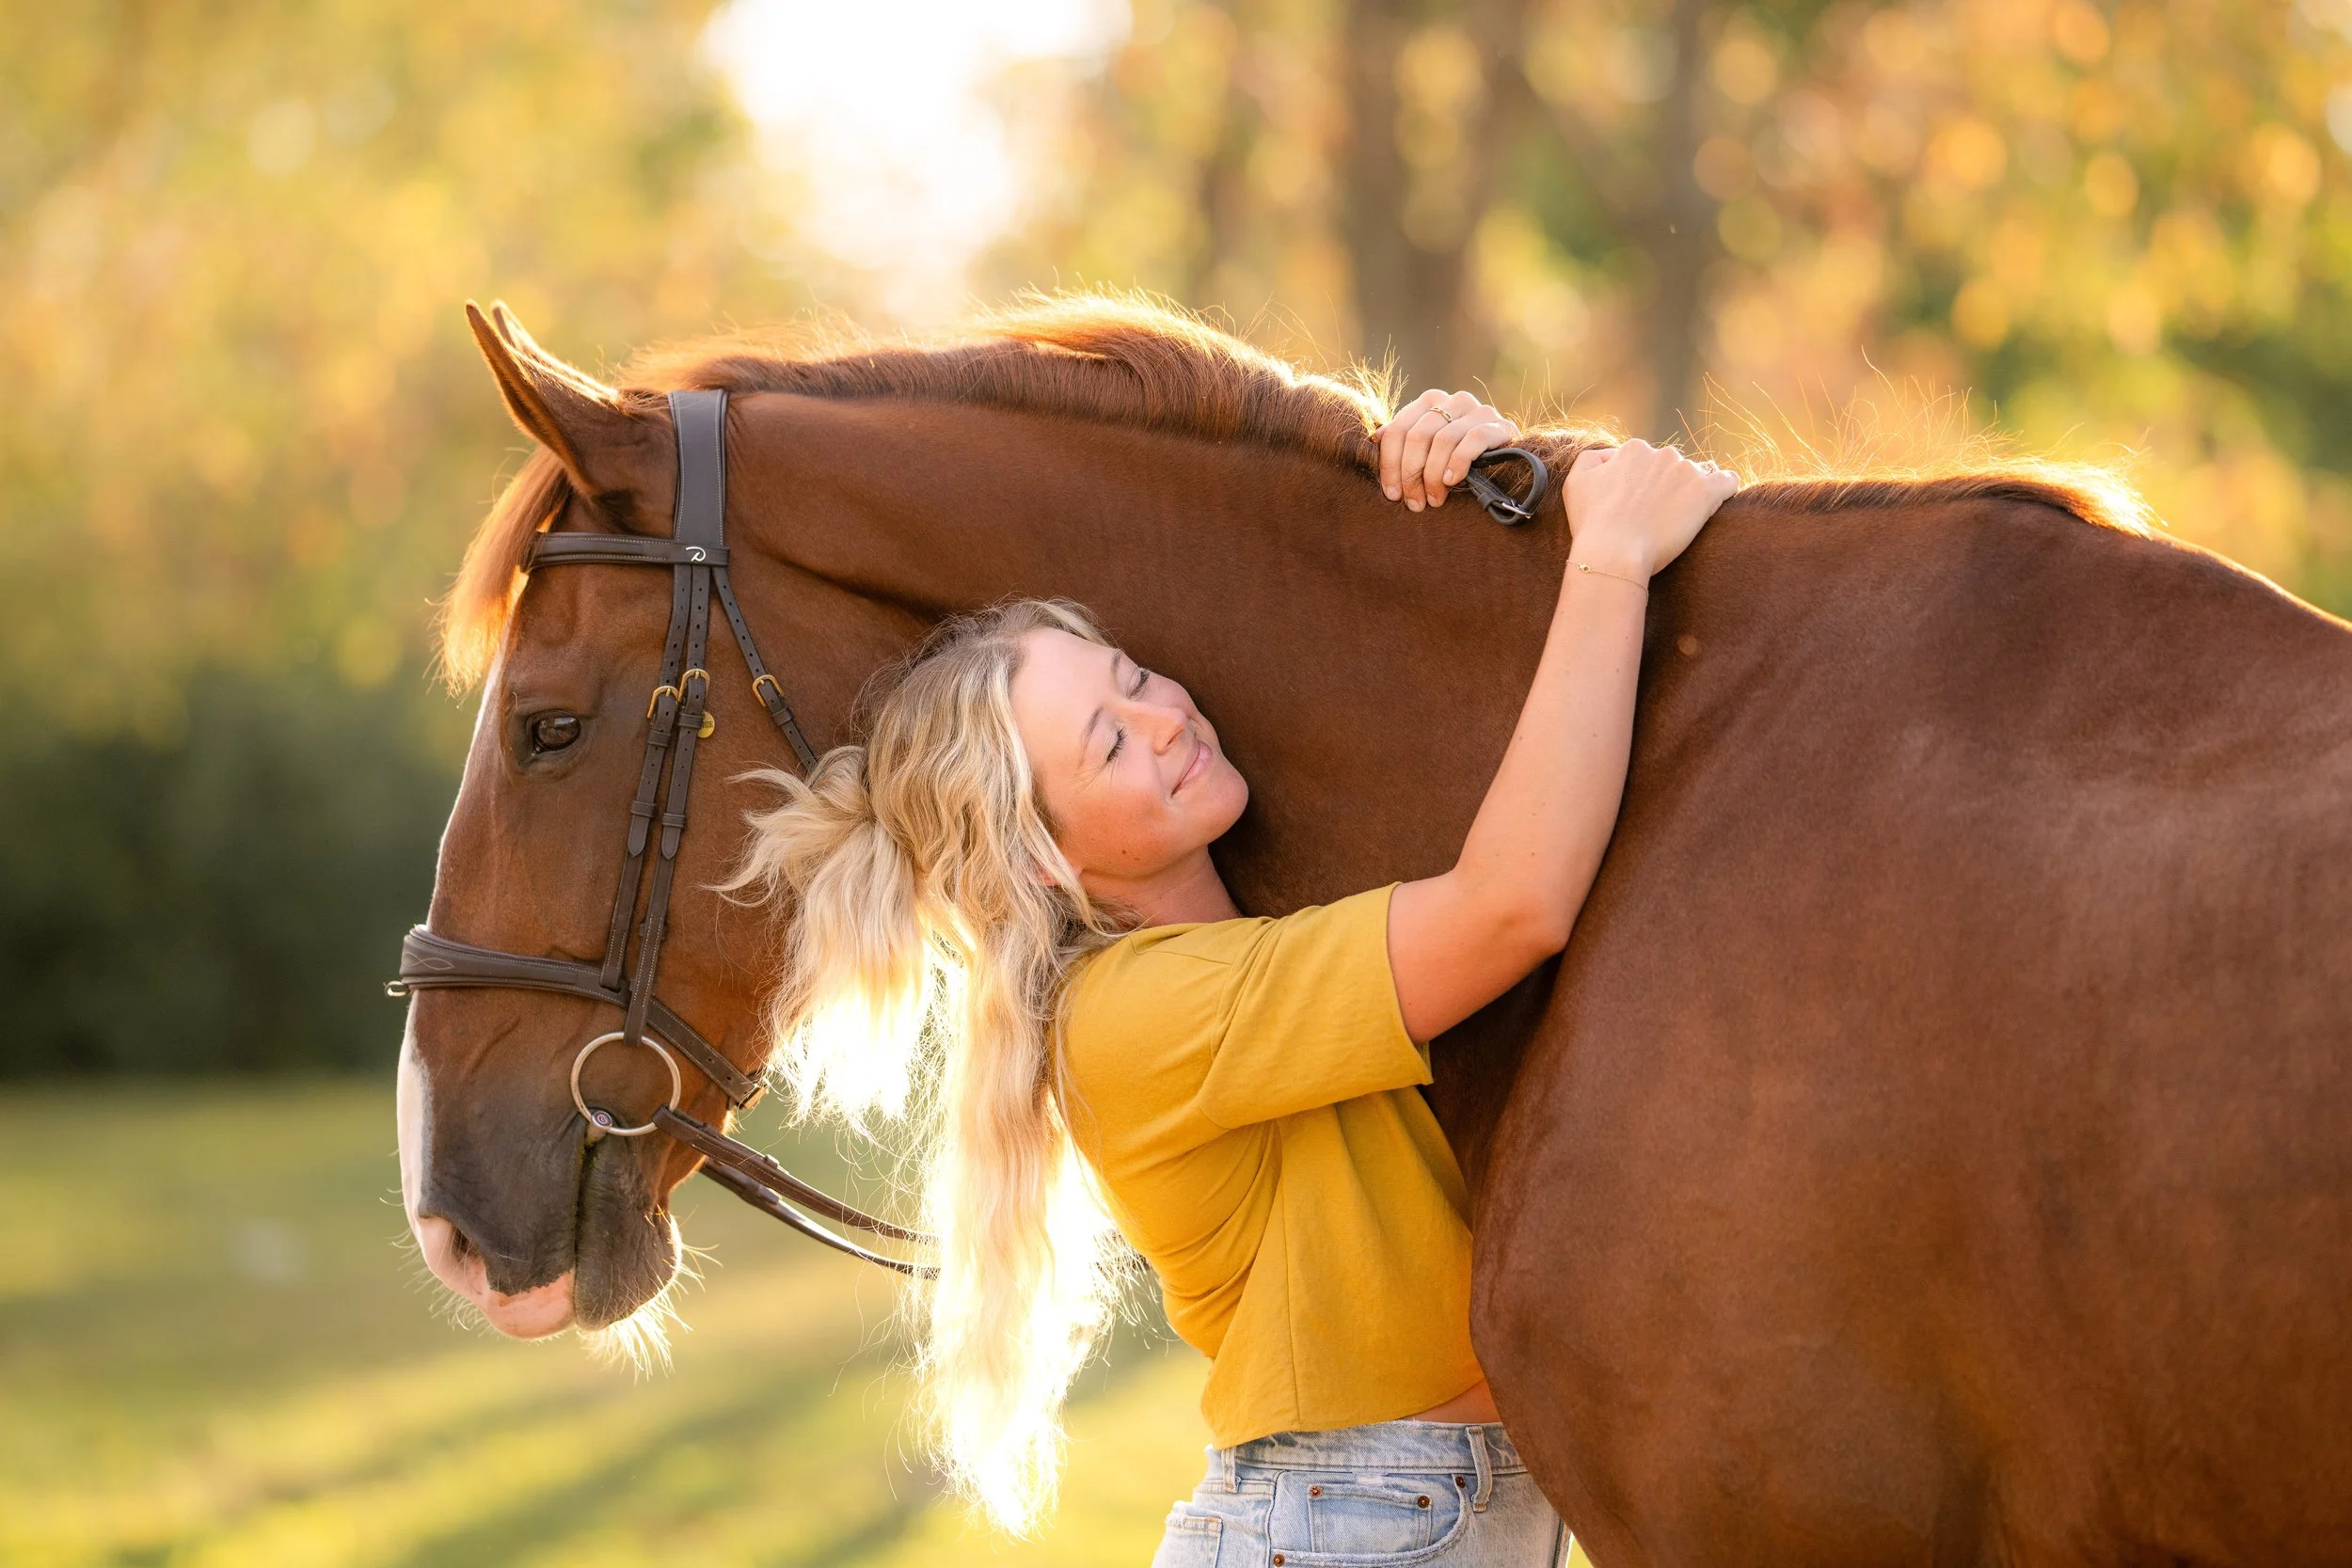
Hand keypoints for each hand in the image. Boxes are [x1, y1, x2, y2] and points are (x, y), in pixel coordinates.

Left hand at [1375, 389, 1519, 511]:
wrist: (1509, 460)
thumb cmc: (1459, 458)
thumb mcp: (1428, 449)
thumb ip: (1403, 441)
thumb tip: (1374, 438)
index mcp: (1431, 401)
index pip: (1398, 430)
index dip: (1390, 464)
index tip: (1392, 494)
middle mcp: (1454, 400)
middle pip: (1418, 436)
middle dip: (1411, 474)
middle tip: (1414, 502)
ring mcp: (1478, 410)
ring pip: (1443, 440)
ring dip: (1434, 475)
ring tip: (1434, 499)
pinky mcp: (1499, 425)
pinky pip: (1473, 439)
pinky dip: (1458, 462)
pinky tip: (1452, 481)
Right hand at [1563, 440, 1738, 581]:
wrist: (1613, 554)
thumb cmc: (1592, 525)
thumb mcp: (1575, 483)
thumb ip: (1592, 459)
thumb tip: (1612, 456)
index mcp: (1633, 449)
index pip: (1645, 460)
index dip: (1640, 484)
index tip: (1636, 506)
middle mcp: (1662, 454)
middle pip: (1670, 467)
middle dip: (1665, 486)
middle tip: (1653, 517)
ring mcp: (1687, 471)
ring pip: (1695, 476)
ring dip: (1687, 493)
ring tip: (1674, 521)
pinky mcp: (1706, 492)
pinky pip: (1728, 481)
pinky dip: (1724, 489)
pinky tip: (1714, 504)